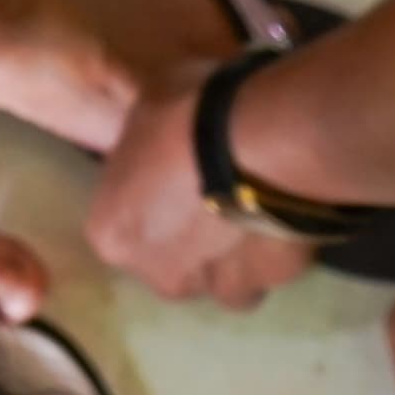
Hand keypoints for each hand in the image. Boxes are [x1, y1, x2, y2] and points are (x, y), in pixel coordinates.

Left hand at [84, 64, 318, 310]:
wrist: (261, 139)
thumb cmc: (186, 115)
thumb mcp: (146, 106)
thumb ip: (146, 139)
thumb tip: (156, 134)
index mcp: (111, 233)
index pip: (124, 223)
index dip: (152, 195)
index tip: (175, 170)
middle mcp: (154, 274)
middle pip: (169, 259)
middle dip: (188, 234)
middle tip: (214, 186)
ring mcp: (212, 287)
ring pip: (218, 275)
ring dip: (230, 249)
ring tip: (255, 202)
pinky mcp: (264, 283)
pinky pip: (264, 269)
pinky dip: (271, 248)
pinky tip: (284, 211)